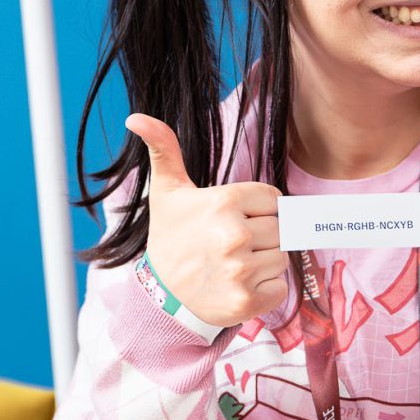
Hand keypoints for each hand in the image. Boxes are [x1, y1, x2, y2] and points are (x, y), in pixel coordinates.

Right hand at [126, 114, 287, 327]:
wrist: (160, 295)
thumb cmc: (171, 237)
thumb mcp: (167, 192)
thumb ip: (165, 150)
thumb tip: (138, 117)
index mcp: (224, 202)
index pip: (273, 200)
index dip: (257, 210)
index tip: (234, 220)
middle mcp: (235, 235)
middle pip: (280, 229)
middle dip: (261, 236)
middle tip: (230, 245)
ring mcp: (241, 271)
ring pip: (282, 258)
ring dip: (264, 263)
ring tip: (233, 264)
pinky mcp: (248, 301)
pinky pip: (281, 287)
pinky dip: (266, 289)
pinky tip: (238, 284)